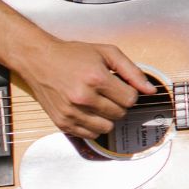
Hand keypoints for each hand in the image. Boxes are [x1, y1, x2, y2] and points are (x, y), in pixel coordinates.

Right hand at [15, 38, 154, 138]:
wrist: (38, 60)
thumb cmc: (73, 54)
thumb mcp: (106, 53)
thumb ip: (132, 71)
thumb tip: (151, 91)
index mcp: (96, 78)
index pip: (130, 99)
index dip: (129, 92)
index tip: (120, 86)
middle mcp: (83, 97)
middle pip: (120, 114)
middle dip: (119, 104)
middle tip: (107, 93)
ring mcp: (71, 112)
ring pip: (107, 128)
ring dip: (108, 117)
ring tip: (98, 103)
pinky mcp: (62, 122)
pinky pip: (90, 135)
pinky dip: (93, 126)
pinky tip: (88, 111)